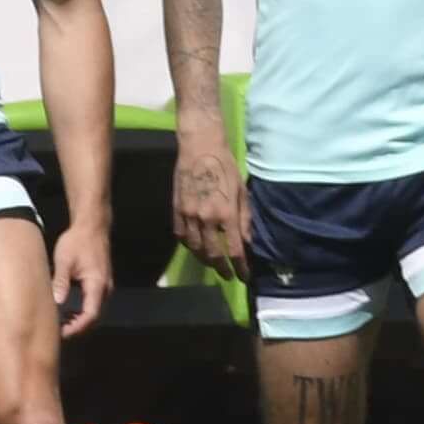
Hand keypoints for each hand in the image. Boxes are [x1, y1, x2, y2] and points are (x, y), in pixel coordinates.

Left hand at [49, 216, 111, 341]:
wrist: (92, 226)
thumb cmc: (77, 241)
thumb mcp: (64, 260)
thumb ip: (61, 281)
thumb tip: (56, 302)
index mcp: (96, 284)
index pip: (90, 315)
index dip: (77, 328)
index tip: (62, 334)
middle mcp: (104, 289)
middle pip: (94, 318)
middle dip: (77, 328)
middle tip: (57, 333)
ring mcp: (104, 287)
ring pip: (94, 312)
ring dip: (79, 321)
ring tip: (60, 325)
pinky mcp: (100, 284)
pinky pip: (93, 304)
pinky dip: (81, 312)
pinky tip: (67, 312)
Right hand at [171, 136, 248, 274]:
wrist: (199, 147)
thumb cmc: (225, 166)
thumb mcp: (242, 192)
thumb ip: (245, 219)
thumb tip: (248, 242)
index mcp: (225, 214)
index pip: (234, 250)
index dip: (240, 267)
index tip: (244, 276)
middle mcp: (205, 218)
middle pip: (212, 255)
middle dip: (222, 268)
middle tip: (229, 275)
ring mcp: (188, 215)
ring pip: (195, 249)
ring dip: (205, 260)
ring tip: (214, 263)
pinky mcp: (176, 210)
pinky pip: (181, 236)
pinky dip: (189, 246)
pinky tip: (196, 247)